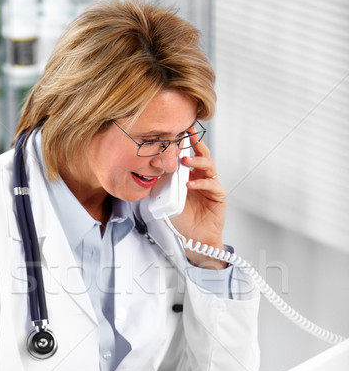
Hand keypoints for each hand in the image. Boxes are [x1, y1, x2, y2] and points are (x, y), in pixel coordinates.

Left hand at [173, 128, 227, 268]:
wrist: (195, 239)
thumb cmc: (184, 219)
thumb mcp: (168, 199)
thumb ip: (163, 184)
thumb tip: (152, 170)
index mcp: (191, 175)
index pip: (189, 155)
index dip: (185, 143)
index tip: (177, 131)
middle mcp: (202, 177)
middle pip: (202, 154)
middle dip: (196, 142)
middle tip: (187, 134)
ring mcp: (211, 185)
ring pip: (209, 166)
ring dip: (197, 161)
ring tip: (185, 161)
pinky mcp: (219, 196)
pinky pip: (212, 185)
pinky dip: (200, 183)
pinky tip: (190, 184)